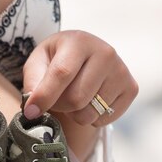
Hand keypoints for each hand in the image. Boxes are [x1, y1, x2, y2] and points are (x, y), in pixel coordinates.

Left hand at [22, 30, 138, 126]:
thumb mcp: (38, 63)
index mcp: (79, 41)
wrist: (84, 57)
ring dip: (73, 114)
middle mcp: (105, 53)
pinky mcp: (131, 89)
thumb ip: (32, 82)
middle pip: (76, 99)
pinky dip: (90, 119)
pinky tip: (89, 102)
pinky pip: (103, 120)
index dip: (44, 97)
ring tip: (73, 98)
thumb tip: (33, 106)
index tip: (30, 112)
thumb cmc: (56, 60)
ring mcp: (121, 71)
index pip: (62, 74)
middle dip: (59, 106)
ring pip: (88, 113)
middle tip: (56, 99)